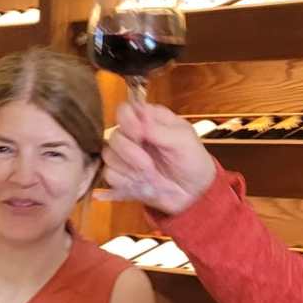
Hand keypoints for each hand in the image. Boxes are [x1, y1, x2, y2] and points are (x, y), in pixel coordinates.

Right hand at [101, 102, 216, 215]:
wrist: (194, 192)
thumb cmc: (193, 161)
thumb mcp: (184, 140)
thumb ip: (160, 129)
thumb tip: (140, 123)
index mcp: (149, 120)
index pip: (124, 111)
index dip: (127, 121)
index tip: (140, 134)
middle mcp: (134, 136)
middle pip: (114, 136)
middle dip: (129, 151)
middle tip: (148, 163)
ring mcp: (126, 157)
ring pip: (108, 156)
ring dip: (128, 168)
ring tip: (149, 174)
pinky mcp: (122, 176)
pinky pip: (110, 175)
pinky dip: (125, 181)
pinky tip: (141, 183)